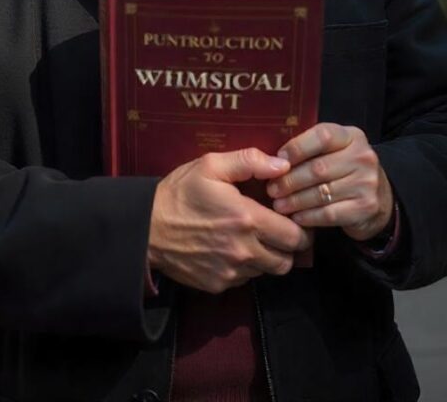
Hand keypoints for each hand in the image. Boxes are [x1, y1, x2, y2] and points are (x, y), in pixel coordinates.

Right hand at [147, 148, 312, 292]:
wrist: (146, 228)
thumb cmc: (180, 192)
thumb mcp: (210, 165)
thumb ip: (249, 161)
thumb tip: (283, 165)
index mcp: (247, 219)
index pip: (295, 236)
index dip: (300, 228)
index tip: (292, 217)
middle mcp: (244, 251)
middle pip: (287, 260)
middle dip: (289, 246)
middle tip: (280, 230)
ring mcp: (231, 272)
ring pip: (268, 272)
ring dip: (268, 257)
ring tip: (255, 238)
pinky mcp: (218, 285)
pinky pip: (246, 280)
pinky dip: (246, 267)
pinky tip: (233, 248)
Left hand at [267, 123, 393, 242]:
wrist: (380, 198)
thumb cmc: (344, 170)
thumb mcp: (334, 150)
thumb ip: (310, 149)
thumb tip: (273, 158)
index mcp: (351, 136)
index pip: (322, 136)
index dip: (296, 148)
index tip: (276, 160)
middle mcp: (363, 157)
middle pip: (318, 168)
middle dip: (290, 180)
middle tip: (271, 188)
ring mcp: (367, 183)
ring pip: (321, 193)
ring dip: (295, 201)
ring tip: (279, 204)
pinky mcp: (366, 207)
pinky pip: (330, 214)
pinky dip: (309, 217)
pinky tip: (296, 218)